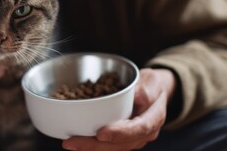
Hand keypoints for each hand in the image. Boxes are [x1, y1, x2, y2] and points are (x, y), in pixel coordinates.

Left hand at [62, 68, 176, 150]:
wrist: (156, 92)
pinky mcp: (123, 139)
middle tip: (73, 142)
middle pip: (121, 144)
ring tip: (70, 143)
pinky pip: (108, 146)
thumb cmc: (152, 85)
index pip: (139, 129)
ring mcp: (134, 139)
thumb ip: (144, 90)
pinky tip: (77, 142)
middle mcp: (145, 133)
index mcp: (154, 118)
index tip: (101, 134)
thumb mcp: (152, 81)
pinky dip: (93, 145)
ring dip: (91, 148)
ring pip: (113, 148)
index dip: (120, 133)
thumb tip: (134, 96)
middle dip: (96, 146)